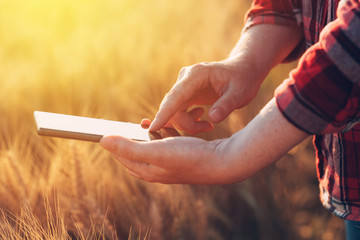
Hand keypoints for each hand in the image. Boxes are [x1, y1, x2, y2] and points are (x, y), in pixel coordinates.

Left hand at [99, 135, 226, 183]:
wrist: (221, 161)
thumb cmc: (189, 157)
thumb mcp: (155, 151)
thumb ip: (128, 147)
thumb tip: (103, 141)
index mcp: (148, 171)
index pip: (123, 158)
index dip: (115, 145)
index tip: (107, 131)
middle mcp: (158, 170)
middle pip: (137, 153)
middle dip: (131, 139)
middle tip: (128, 126)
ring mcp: (171, 164)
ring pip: (153, 147)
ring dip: (149, 134)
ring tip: (146, 122)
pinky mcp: (183, 155)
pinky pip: (168, 143)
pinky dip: (164, 133)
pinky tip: (167, 124)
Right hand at [149, 59, 260, 133]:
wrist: (243, 71)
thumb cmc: (243, 80)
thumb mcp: (240, 93)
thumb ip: (226, 105)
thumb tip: (212, 119)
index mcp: (196, 75)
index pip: (175, 96)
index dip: (164, 113)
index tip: (153, 127)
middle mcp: (185, 79)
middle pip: (172, 107)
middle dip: (186, 124)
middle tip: (208, 128)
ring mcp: (183, 87)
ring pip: (174, 112)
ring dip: (189, 124)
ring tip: (209, 125)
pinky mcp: (184, 94)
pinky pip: (178, 112)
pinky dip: (188, 121)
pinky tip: (203, 121)